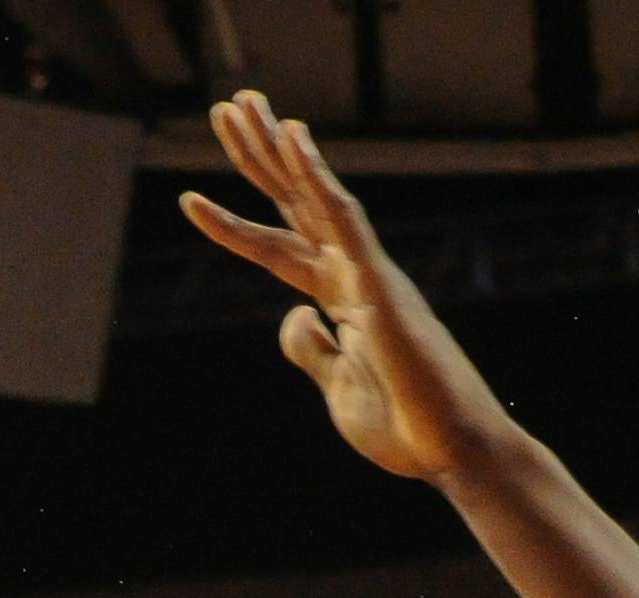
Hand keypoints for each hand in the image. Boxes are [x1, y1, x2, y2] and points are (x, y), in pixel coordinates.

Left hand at [180, 92, 522, 486]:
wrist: (449, 452)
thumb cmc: (403, 425)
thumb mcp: (336, 388)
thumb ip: (311, 348)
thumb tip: (293, 314)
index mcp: (341, 300)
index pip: (277, 250)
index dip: (233, 226)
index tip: (188, 202)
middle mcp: (354, 275)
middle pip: (295, 204)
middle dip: (258, 157)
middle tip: (226, 106)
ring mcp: (368, 275)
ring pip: (316, 197)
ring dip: (279, 149)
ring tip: (245, 104)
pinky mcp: (381, 287)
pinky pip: (345, 221)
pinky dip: (318, 179)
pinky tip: (293, 141)